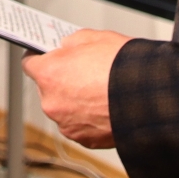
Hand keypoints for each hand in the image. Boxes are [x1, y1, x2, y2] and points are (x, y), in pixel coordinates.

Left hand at [22, 28, 130, 148]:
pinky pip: (79, 125)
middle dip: (61, 80)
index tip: (46, 56)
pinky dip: (88, 118)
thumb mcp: (92, 37)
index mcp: (48, 74)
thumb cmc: (123, 67)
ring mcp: (67, 124)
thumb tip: (65, 48)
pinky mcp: (84, 139)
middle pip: (47, 88)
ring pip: (64, 109)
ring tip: (99, 90)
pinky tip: (105, 106)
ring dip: (75, 101)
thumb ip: (70, 43)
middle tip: (83, 72)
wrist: (148, 98)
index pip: (29, 63)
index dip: (40, 57)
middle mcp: (51, 102)